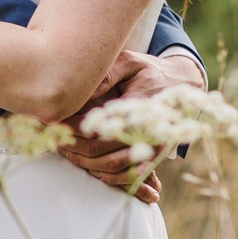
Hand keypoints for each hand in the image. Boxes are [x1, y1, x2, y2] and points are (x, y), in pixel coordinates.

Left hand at [58, 48, 206, 202]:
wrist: (183, 87)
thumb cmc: (149, 72)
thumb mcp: (129, 63)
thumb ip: (107, 75)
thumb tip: (81, 91)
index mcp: (137, 106)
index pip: (98, 125)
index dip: (73, 128)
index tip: (55, 122)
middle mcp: (146, 131)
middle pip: (100, 150)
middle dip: (73, 147)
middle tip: (54, 140)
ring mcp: (151, 147)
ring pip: (111, 167)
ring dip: (84, 163)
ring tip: (65, 151)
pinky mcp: (153, 157)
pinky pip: (127, 175)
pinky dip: (106, 175)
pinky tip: (89, 166)